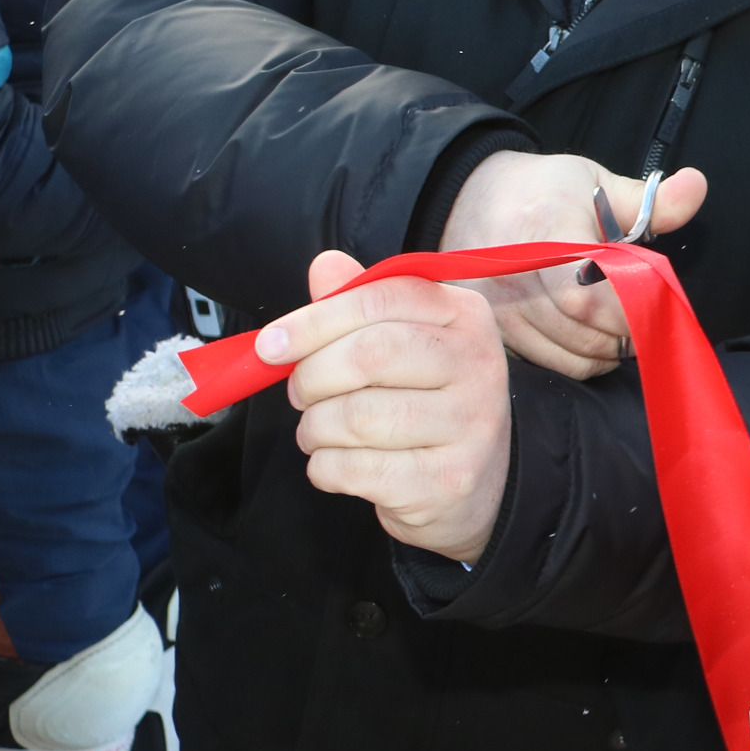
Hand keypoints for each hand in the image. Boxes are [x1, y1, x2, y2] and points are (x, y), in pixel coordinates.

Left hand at [261, 251, 509, 560]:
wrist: (470, 486)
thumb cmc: (424, 402)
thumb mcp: (402, 342)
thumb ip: (361, 303)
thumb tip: (325, 265)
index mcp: (466, 316)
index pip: (383, 298)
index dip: (316, 319)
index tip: (270, 345)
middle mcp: (479, 364)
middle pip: (370, 354)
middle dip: (311, 377)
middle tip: (298, 394)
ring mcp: (470, 425)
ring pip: (357, 416)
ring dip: (314, 428)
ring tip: (318, 431)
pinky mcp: (449, 480)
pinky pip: (356, 468)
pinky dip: (324, 467)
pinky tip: (335, 463)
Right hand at [437, 149, 706, 377]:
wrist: (467, 199)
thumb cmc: (542, 191)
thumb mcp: (594, 179)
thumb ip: (647, 199)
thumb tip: (696, 186)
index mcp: (546, 230)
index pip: (589, 290)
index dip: (630, 306)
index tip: (656, 301)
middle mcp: (515, 274)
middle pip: (582, 328)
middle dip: (627, 332)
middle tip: (650, 319)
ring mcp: (499, 308)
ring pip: (568, 354)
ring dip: (607, 351)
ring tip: (624, 328)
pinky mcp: (494, 331)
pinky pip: (547, 363)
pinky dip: (579, 359)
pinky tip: (593, 337)